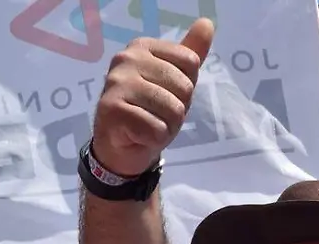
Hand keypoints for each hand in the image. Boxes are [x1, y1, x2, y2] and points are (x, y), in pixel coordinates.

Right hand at [92, 19, 214, 176]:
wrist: (121, 144)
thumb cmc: (151, 109)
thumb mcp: (176, 81)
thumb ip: (190, 53)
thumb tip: (207, 23)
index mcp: (143, 46)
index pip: (191, 62)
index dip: (186, 87)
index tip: (166, 93)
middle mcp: (126, 58)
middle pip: (184, 86)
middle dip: (178, 108)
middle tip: (156, 113)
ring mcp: (116, 83)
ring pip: (173, 109)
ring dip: (167, 125)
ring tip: (149, 123)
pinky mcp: (111, 109)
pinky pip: (156, 129)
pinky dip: (154, 139)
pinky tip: (138, 135)